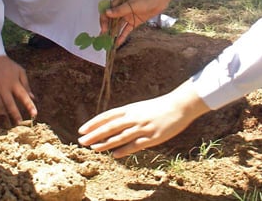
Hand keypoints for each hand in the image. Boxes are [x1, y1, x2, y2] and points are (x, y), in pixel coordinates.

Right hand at [0, 55, 36, 124]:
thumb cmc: (8, 66)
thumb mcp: (20, 72)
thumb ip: (26, 85)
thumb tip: (33, 98)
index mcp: (13, 82)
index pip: (23, 96)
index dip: (29, 106)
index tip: (35, 114)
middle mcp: (3, 87)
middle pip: (9, 105)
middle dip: (15, 116)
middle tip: (19, 124)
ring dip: (4, 118)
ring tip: (9, 126)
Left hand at [78, 82, 208, 156]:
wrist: (179, 106)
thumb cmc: (158, 107)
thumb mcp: (140, 108)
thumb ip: (127, 116)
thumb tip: (112, 125)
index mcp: (130, 109)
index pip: (107, 116)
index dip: (93, 123)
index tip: (82, 130)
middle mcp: (134, 118)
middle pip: (110, 126)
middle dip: (94, 134)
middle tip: (81, 141)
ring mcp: (143, 127)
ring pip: (120, 136)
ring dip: (106, 143)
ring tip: (94, 148)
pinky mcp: (152, 137)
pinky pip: (136, 145)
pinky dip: (124, 150)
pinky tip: (114, 155)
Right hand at [100, 0, 177, 45]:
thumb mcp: (132, 4)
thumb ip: (120, 10)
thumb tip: (107, 13)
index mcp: (119, 2)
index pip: (106, 11)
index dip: (103, 20)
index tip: (104, 29)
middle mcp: (121, 9)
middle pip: (111, 20)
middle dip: (106, 29)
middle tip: (103, 39)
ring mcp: (128, 16)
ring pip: (118, 26)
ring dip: (113, 33)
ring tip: (108, 43)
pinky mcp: (135, 21)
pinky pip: (127, 30)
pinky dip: (122, 36)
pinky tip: (118, 43)